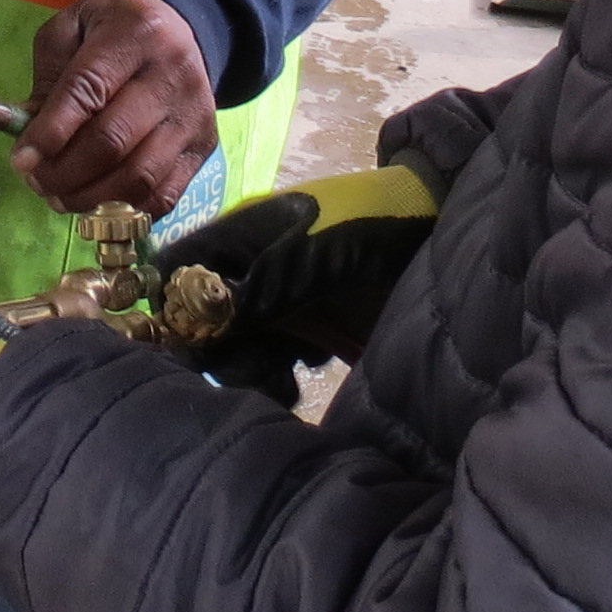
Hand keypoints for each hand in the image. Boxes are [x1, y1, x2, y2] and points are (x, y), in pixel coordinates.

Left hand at [15, 0, 217, 216]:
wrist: (179, 24)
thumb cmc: (113, 27)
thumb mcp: (71, 28)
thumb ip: (49, 79)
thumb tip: (33, 140)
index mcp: (134, 33)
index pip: (87, 90)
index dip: (50, 132)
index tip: (20, 161)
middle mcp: (173, 74)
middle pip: (113, 140)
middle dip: (65, 172)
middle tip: (36, 182)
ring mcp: (193, 114)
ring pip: (139, 175)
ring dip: (91, 198)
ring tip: (60, 198)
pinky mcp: (205, 145)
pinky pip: (165, 194)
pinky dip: (126, 209)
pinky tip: (97, 203)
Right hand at [151, 162, 441, 400]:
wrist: (443, 231)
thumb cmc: (377, 227)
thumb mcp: (318, 252)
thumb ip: (263, 284)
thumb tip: (201, 322)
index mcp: (242, 238)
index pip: (178, 271)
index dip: (169, 308)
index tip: (188, 349)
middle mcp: (253, 270)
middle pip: (203, 318)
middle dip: (219, 352)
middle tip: (261, 374)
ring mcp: (283, 300)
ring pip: (237, 345)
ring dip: (250, 370)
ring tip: (286, 384)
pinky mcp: (314, 328)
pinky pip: (275, 360)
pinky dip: (278, 375)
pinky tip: (303, 377)